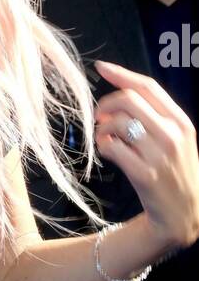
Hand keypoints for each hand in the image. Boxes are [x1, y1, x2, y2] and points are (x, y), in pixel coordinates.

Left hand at [93, 58, 198, 250]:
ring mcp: (159, 155)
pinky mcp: (144, 174)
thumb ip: (155, 117)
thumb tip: (121, 94)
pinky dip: (103, 146)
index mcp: (181, 121)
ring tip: (105, 138)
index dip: (122, 74)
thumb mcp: (176, 140)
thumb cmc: (173, 172)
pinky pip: (112, 148)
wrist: (182, 213)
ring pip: (118, 123)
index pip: (149, 86)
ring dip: (103, 128)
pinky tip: (107, 151)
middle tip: (99, 117)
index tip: (101, 68)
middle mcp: (173, 134)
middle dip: (106, 104)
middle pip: (129, 99)